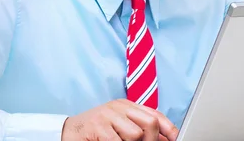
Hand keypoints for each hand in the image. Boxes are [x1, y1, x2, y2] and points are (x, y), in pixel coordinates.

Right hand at [61, 99, 178, 140]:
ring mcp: (108, 115)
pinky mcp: (98, 126)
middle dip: (152, 140)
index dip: (169, 129)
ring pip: (135, 135)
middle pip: (150, 123)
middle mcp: (118, 107)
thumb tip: (165, 139)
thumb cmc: (96, 132)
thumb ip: (139, 129)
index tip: (175, 139)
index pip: (154, 114)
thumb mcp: (120, 127)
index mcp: (126, 106)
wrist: (68, 132)